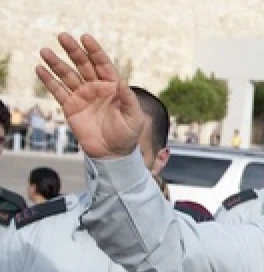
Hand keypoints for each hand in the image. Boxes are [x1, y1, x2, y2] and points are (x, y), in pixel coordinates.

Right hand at [36, 33, 143, 158]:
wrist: (113, 153)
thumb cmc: (127, 134)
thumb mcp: (134, 117)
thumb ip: (128, 100)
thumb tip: (122, 84)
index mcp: (113, 86)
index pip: (103, 64)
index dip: (95, 51)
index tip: (85, 38)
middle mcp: (96, 87)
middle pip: (83, 64)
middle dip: (73, 51)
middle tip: (62, 36)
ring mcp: (82, 95)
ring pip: (68, 75)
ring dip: (56, 63)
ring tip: (45, 51)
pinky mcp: (70, 107)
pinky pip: (58, 91)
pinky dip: (49, 81)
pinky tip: (40, 69)